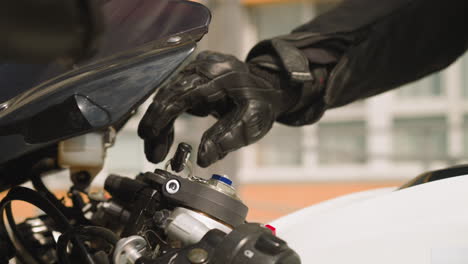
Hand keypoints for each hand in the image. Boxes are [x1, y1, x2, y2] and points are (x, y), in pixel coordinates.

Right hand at [138, 51, 324, 166]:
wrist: (268, 86)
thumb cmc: (261, 103)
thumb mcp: (252, 123)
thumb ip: (228, 139)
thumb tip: (203, 158)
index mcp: (219, 76)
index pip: (181, 94)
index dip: (162, 116)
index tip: (149, 136)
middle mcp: (204, 67)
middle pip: (168, 94)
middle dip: (156, 126)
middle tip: (152, 154)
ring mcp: (197, 67)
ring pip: (167, 95)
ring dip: (159, 124)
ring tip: (157, 151)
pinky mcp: (193, 73)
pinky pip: (173, 94)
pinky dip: (167, 116)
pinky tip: (166, 136)